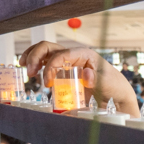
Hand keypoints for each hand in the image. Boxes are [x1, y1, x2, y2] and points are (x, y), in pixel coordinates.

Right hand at [19, 41, 139, 116]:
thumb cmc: (114, 88)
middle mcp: (74, 54)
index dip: (50, 67)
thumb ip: (97, 79)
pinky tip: (31, 70)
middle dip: (35, 57)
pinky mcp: (65, 69)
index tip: (47, 83)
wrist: (116, 96)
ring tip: (26, 69)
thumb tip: (86, 72)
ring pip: (45, 52)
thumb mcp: (107, 84)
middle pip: (48, 48)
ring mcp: (69, 61)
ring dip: (32, 57)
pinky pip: (47, 61)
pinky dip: (37, 63)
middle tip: (30, 73)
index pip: (61, 54)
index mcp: (84, 54)